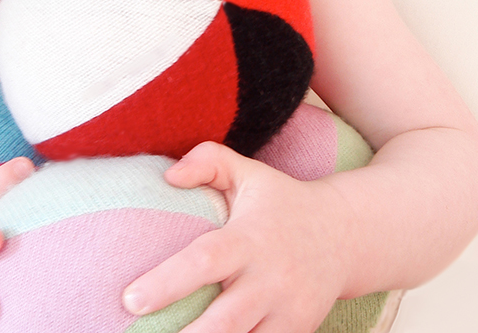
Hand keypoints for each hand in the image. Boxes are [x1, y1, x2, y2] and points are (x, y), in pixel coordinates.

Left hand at [123, 142, 354, 332]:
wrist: (346, 233)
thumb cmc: (281, 201)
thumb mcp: (248, 172)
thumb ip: (208, 160)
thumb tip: (168, 177)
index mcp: (250, 239)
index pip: (206, 261)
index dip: (167, 283)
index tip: (131, 299)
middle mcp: (269, 278)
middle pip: (224, 320)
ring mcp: (287, 310)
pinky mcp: (298, 330)